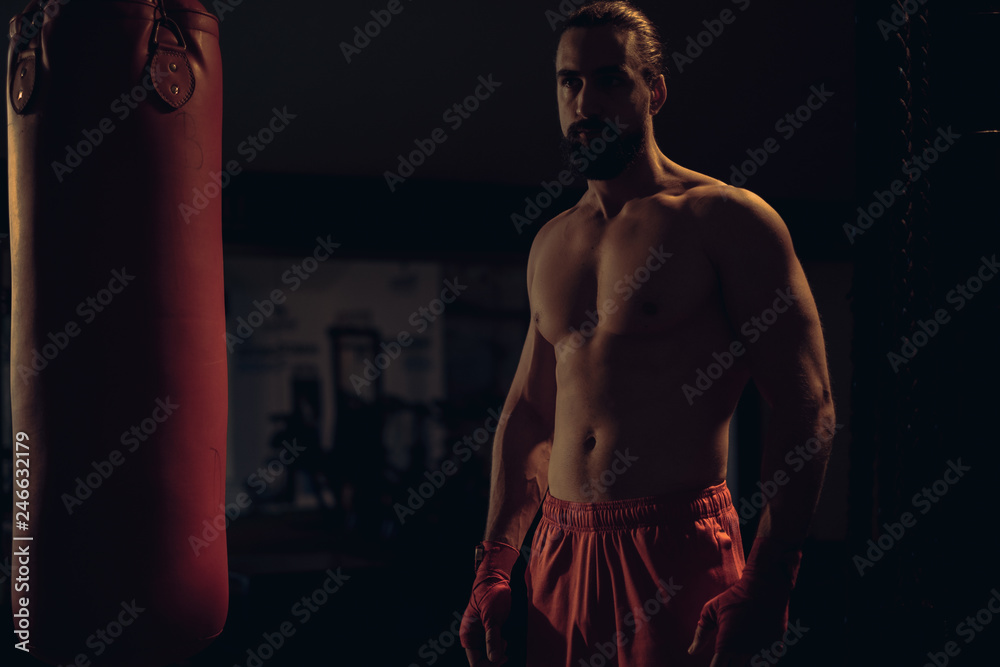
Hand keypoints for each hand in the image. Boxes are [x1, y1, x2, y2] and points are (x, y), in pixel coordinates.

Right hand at [460, 541, 518, 665]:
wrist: (496, 578)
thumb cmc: (490, 593)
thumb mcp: (492, 617)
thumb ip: (492, 638)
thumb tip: (493, 658)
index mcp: (468, 635)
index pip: (476, 663)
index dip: (489, 664)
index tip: (502, 656)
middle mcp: (472, 637)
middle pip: (482, 661)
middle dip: (495, 659)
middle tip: (504, 644)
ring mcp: (481, 635)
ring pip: (489, 655)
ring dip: (498, 653)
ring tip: (505, 640)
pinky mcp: (489, 631)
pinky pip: (494, 646)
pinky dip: (500, 647)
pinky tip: (505, 640)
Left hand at [687, 578, 788, 665]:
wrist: (765, 587)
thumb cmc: (735, 597)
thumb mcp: (711, 609)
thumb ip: (700, 632)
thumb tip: (691, 651)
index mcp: (727, 643)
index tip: (715, 663)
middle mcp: (745, 651)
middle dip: (729, 664)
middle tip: (726, 656)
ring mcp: (762, 651)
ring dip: (744, 663)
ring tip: (738, 653)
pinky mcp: (776, 648)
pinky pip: (766, 663)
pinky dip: (759, 661)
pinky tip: (753, 652)